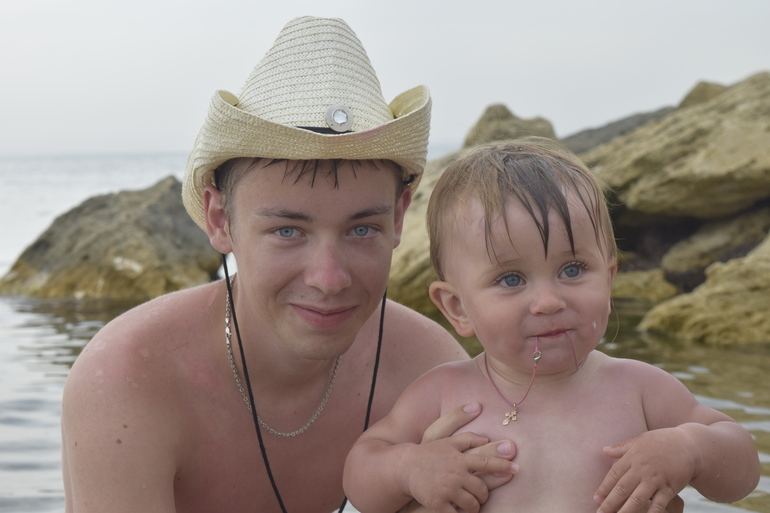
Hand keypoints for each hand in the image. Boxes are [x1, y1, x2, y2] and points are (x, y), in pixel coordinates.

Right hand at [399, 402, 517, 512]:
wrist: (404, 467)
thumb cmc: (427, 453)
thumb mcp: (446, 441)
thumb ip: (467, 439)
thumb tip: (486, 437)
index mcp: (459, 458)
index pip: (486, 462)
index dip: (502, 465)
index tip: (516, 469)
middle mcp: (456, 473)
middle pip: (481, 488)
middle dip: (484, 494)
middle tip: (481, 496)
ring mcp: (447, 489)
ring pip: (472, 504)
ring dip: (474, 506)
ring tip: (470, 505)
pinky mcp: (438, 503)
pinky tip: (459, 512)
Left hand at [595, 428, 695, 512]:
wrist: (690, 445)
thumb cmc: (662, 441)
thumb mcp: (640, 440)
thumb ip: (622, 448)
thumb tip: (604, 450)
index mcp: (633, 457)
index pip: (614, 475)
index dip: (604, 488)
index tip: (595, 498)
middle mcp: (642, 469)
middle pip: (622, 488)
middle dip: (610, 502)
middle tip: (599, 512)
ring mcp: (655, 479)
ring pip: (637, 498)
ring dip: (625, 511)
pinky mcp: (670, 487)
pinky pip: (658, 504)